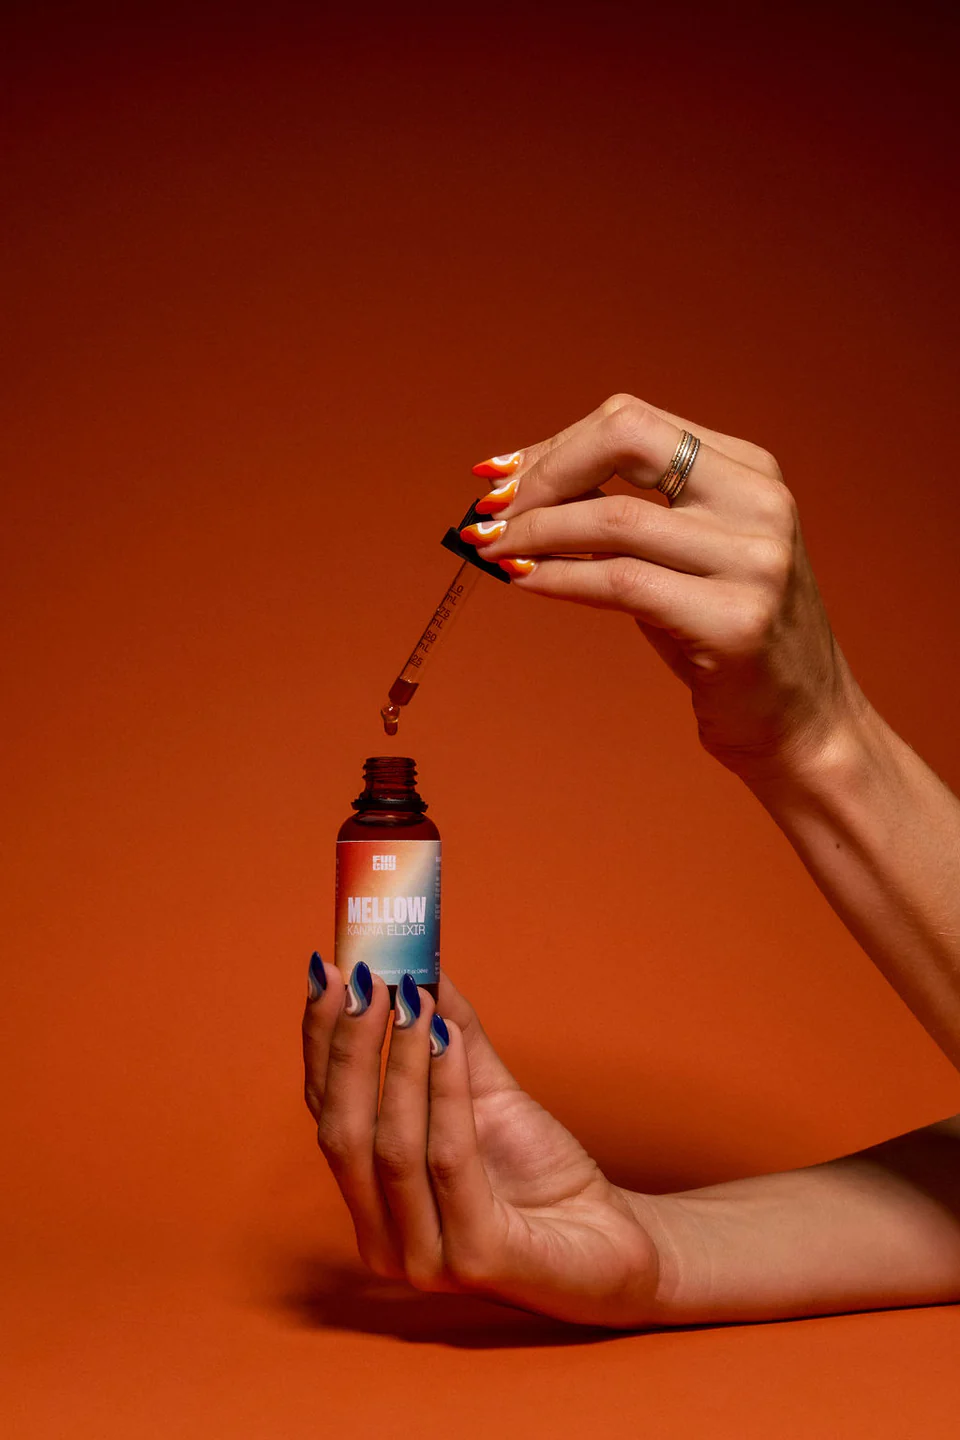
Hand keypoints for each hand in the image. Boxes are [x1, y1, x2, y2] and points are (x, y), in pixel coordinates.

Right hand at [302, 962, 665, 1327]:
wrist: (614, 1242)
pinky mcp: (478, 1262)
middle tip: (362, 976)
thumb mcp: (488, 1091)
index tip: (326, 972)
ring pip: (392, 1147)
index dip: (321, 1041)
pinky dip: (446, 1092)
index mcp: (372, 1201)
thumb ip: (451, 1036)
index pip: (327, 1113)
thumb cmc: (543, 1174)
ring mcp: (426, 1258)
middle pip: (344, 1133)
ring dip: (399, 1061)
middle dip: (348, 1047)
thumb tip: (422, 963)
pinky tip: (449, 1040)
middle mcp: (385, 1239)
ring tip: (412, 996)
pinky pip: (449, 1161)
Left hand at [463, 395, 861, 780]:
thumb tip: (521, 495)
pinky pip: (618, 582)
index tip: (501, 477)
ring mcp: (754, 560)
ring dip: (535, 531)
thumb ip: (627, 518)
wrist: (800, 723)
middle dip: (544, 473)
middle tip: (493, 511)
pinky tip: (521, 581)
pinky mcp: (733, 621)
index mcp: (750, 471)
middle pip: (625, 441)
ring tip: (493, 549)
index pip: (632, 425)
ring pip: (612, 519)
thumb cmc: (725, 642)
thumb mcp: (685, 560)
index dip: (555, 446)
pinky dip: (556, 578)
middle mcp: (760, 502)